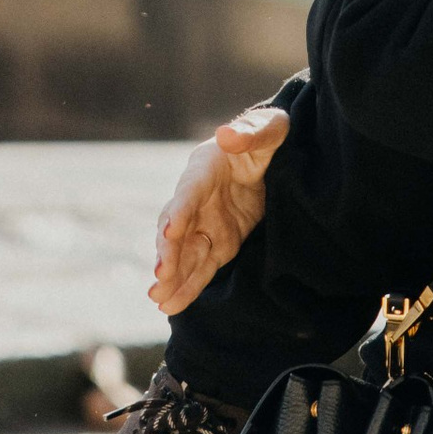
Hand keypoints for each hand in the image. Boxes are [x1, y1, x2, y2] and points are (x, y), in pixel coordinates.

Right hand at [150, 103, 289, 314]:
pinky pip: (201, 267)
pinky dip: (188, 286)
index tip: (171, 230)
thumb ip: (250, 132)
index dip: (180, 209)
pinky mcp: (220, 242)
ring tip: (158, 299)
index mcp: (206, 168)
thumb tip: (227, 135)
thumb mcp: (268, 129)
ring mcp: (206, 223)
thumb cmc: (268, 135)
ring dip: (172, 276)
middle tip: (160, 275)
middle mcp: (197, 198)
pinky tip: (172, 304)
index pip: (189, 191)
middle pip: (177, 228)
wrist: (274, 155)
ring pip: (184, 253)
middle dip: (168, 252)